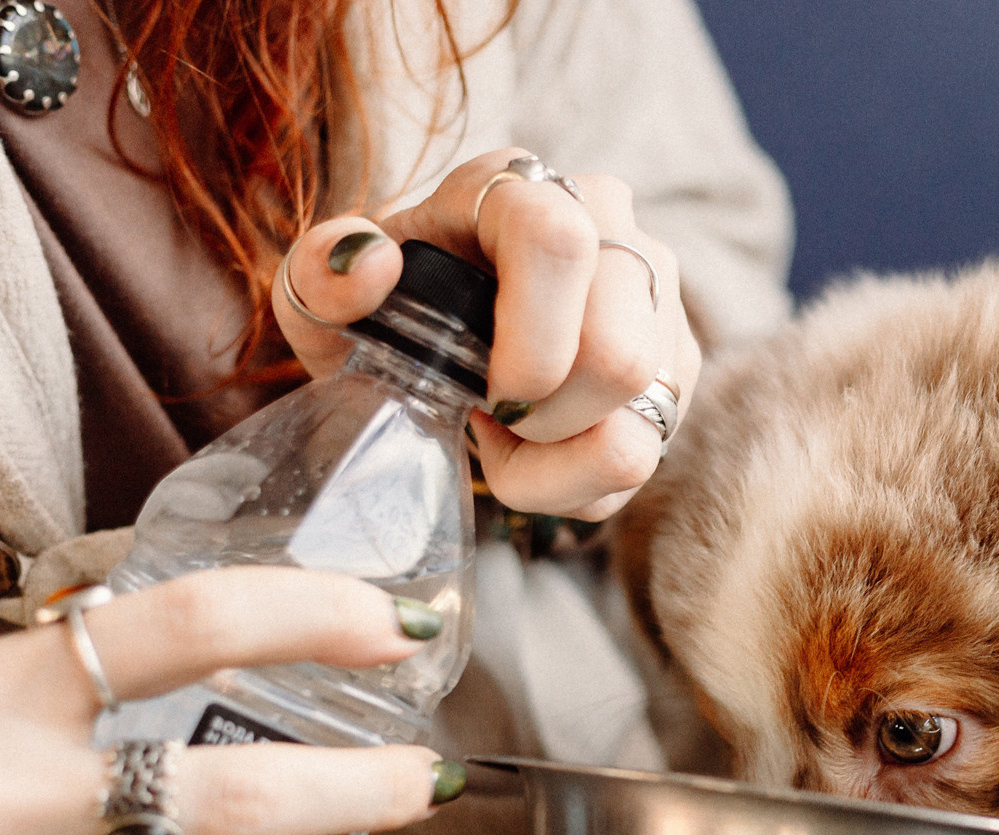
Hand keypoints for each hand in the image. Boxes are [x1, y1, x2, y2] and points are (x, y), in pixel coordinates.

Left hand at [273, 148, 701, 521]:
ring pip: (643, 419)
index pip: (558, 244)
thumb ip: (319, 275)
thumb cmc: (386, 311)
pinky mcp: (679, 366)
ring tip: (511, 435)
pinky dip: (577, 480)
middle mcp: (614, 231)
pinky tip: (540, 445)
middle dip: (544, 423)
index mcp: (523, 189)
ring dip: (559, 462)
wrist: (440, 331)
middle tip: (490, 417)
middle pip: (620, 357)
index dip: (529, 344)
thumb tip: (371, 262)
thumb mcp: (323, 294)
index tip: (488, 397)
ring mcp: (660, 300)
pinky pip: (646, 455)